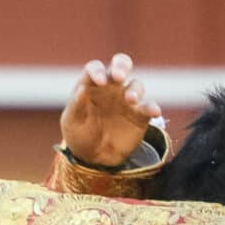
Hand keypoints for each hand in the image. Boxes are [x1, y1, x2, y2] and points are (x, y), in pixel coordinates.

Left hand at [60, 53, 161, 168]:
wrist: (95, 158)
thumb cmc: (80, 135)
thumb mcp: (71, 122)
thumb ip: (76, 105)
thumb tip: (82, 89)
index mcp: (92, 85)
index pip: (95, 68)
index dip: (98, 71)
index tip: (100, 82)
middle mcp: (111, 88)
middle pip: (121, 65)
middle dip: (122, 66)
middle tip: (119, 76)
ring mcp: (127, 100)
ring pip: (136, 85)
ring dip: (135, 89)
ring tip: (131, 100)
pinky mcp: (140, 115)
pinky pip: (149, 107)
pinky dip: (152, 107)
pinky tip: (153, 111)